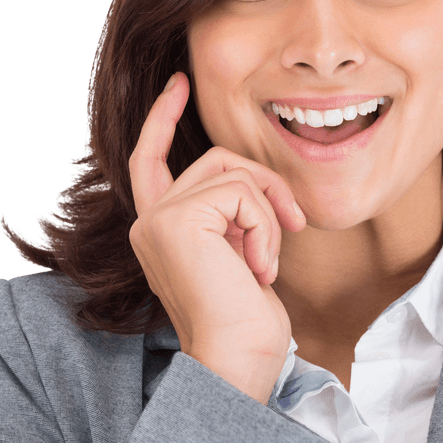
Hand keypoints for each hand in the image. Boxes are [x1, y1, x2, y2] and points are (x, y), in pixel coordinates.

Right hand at [128, 72, 305, 403]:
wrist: (237, 360)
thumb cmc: (245, 322)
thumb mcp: (238, 255)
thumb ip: (230, 216)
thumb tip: (253, 182)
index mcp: (159, 231)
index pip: (149, 160)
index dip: (162, 118)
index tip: (181, 82)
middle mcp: (149, 222)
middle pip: (215, 159)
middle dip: (265, 184)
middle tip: (293, 224)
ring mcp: (158, 219)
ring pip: (234, 174)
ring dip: (268, 216)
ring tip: (267, 263)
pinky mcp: (178, 218)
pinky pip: (242, 191)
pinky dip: (266, 227)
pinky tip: (259, 267)